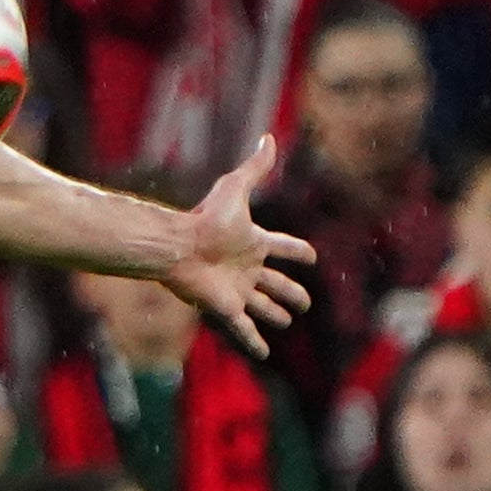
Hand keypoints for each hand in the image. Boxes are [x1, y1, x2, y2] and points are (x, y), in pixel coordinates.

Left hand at [155, 137, 314, 358]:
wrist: (179, 247)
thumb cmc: (206, 219)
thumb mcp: (236, 189)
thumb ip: (255, 167)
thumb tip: (269, 136)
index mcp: (253, 242)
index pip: (283, 247)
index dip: (298, 250)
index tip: (312, 255)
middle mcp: (246, 268)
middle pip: (276, 282)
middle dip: (291, 291)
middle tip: (305, 302)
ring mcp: (237, 290)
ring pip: (263, 305)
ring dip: (274, 314)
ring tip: (286, 321)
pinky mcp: (226, 308)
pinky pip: (244, 329)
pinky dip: (254, 342)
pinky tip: (264, 355)